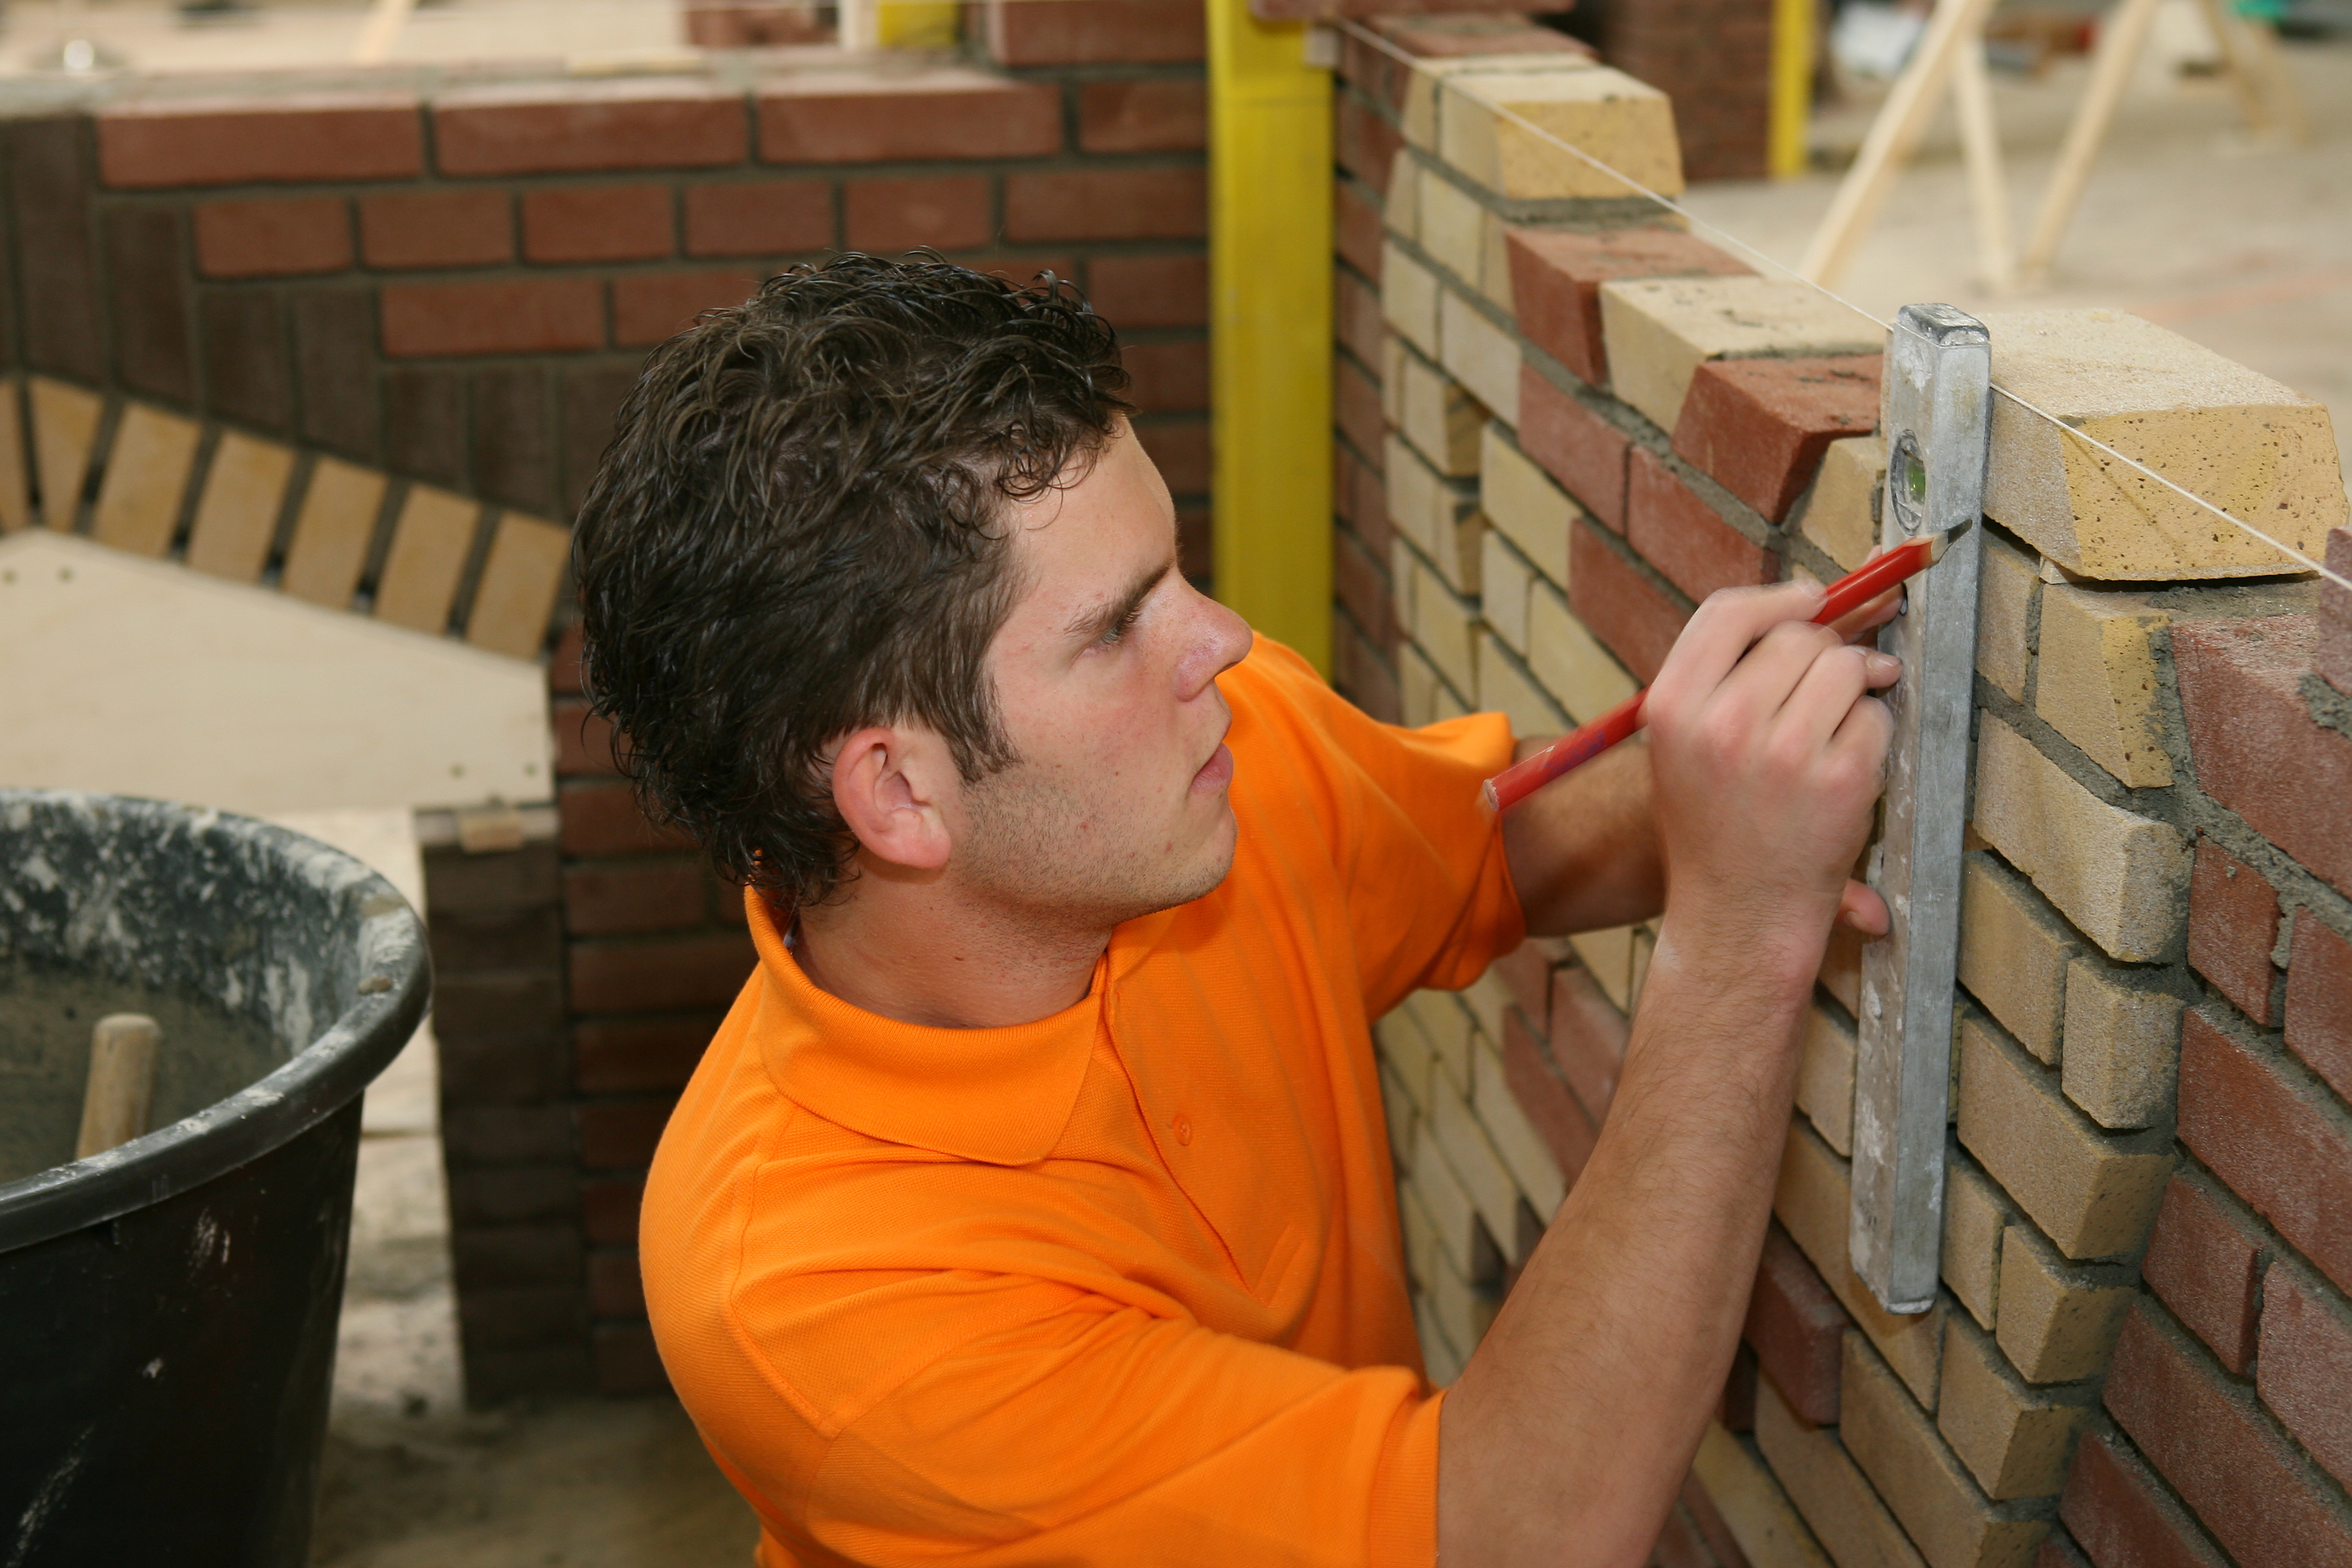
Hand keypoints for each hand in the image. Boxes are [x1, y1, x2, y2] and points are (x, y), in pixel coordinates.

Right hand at [1643, 581, 1898, 973]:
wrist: (1736, 915)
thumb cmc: (1714, 821)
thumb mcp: (1688, 741)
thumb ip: (1734, 670)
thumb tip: (1830, 595)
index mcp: (1672, 706)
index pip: (1727, 612)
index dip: (1779, 598)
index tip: (1815, 600)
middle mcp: (1723, 723)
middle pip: (1799, 635)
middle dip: (1824, 654)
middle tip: (1818, 695)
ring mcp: (1785, 751)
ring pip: (1847, 668)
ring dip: (1854, 690)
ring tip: (1830, 733)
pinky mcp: (1841, 779)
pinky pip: (1877, 718)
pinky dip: (1873, 736)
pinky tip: (1844, 771)